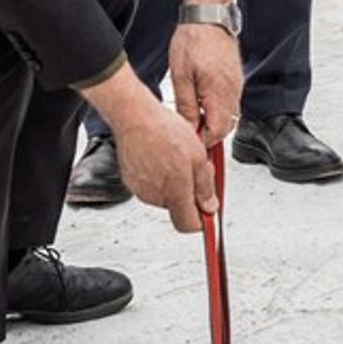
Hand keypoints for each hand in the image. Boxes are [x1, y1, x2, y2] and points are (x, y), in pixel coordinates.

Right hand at [90, 78, 215, 233]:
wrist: (135, 118)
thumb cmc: (165, 132)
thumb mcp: (198, 157)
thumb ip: (205, 187)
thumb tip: (210, 207)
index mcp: (174, 193)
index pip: (188, 225)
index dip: (202, 220)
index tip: (208, 208)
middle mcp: (155, 197)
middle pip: (179, 208)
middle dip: (190, 192)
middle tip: (194, 166)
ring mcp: (141, 190)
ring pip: (166, 195)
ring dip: (175, 181)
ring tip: (177, 156)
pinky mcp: (132, 181)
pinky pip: (152, 185)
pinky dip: (160, 175)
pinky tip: (163, 155)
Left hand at [167, 23, 242, 148]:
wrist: (209, 16)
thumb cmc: (193, 41)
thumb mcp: (181, 77)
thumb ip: (187, 106)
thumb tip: (189, 129)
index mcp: (219, 93)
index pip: (217, 131)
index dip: (203, 141)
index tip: (190, 142)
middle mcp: (233, 91)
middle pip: (226, 127)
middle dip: (209, 133)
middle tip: (189, 131)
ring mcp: (237, 85)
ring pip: (229, 115)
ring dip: (213, 120)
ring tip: (194, 115)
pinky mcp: (236, 78)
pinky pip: (230, 102)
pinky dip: (218, 108)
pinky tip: (203, 101)